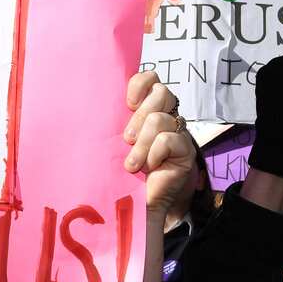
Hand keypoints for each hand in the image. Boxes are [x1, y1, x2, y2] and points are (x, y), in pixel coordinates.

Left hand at [123, 71, 194, 218]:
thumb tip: (96, 95)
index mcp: (148, 108)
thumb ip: (112, 119)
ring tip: (132, 163)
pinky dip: (154, 154)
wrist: (135, 202)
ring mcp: (178, 132)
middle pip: (161, 92)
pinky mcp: (186, 150)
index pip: (151, 79)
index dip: (140, 83)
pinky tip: (150, 167)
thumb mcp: (112, 141)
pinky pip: (169, 140)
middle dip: (138, 116)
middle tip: (126, 140)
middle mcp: (166, 116)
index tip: (127, 103)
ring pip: (159, 119)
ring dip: (141, 144)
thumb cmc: (120, 171)